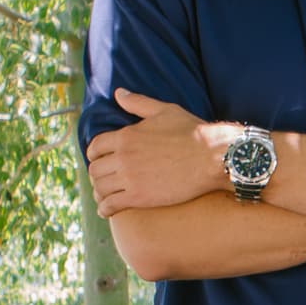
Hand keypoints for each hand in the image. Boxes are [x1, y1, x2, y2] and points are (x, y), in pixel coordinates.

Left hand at [87, 87, 233, 214]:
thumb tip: (118, 93)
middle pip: (95, 169)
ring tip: (104, 196)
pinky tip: (107, 210)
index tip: (98, 159)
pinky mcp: (139, 197)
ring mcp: (130, 178)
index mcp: (126, 136)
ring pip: (100, 187)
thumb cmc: (192, 132)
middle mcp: (123, 157)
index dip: (94, 154)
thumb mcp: (164, 110)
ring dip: (99, 192)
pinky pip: (111, 205)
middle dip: (97, 174)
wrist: (211, 157)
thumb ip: (138, 103)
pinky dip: (105, 208)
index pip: (96, 146)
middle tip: (103, 179)